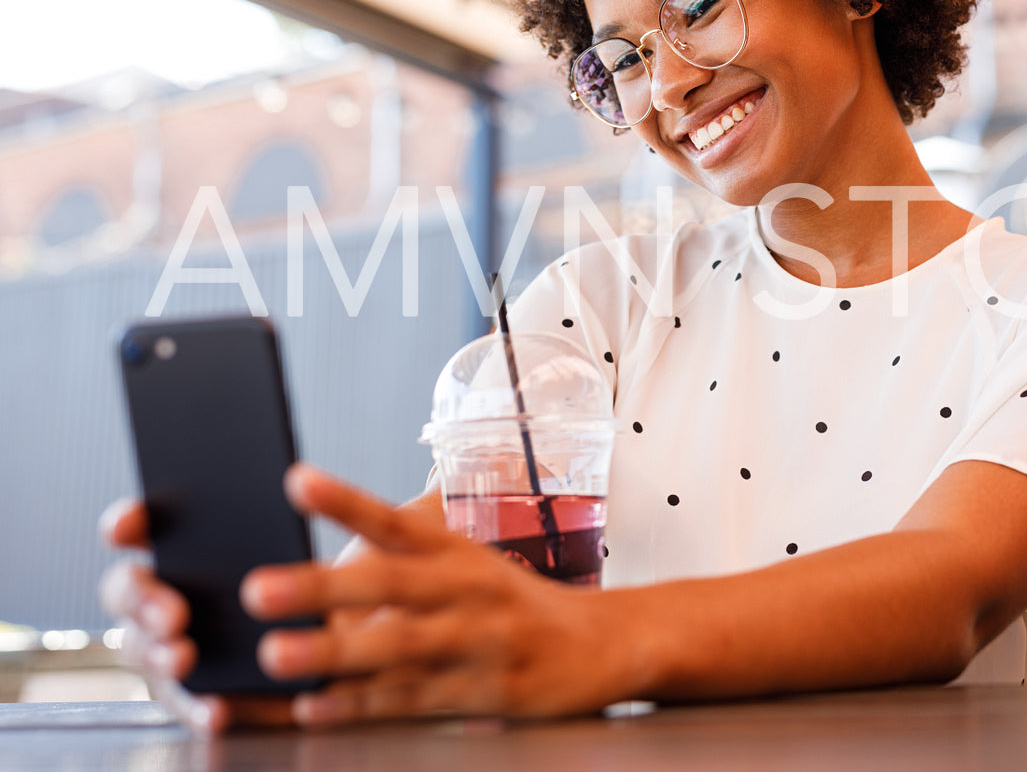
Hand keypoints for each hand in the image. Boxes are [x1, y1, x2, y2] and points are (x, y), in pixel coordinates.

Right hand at [97, 499, 295, 733]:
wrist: (342, 626)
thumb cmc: (306, 573)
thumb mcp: (296, 541)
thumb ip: (272, 515)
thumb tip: (284, 480)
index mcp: (179, 547)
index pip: (134, 527)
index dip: (125, 524)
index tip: (125, 528)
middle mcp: (163, 595)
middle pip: (128, 594)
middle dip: (141, 602)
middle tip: (172, 611)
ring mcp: (173, 642)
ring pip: (148, 650)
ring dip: (160, 655)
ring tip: (185, 656)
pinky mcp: (198, 688)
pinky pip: (189, 701)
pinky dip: (198, 707)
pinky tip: (217, 709)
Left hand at [244, 465, 632, 725]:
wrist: (603, 644)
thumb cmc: (515, 608)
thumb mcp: (470, 568)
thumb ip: (403, 570)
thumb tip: (322, 585)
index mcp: (457, 551)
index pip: (396, 521)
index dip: (346, 501)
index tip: (297, 481)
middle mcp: (468, 588)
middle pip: (392, 582)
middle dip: (322, 585)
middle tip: (261, 589)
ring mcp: (480, 640)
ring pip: (400, 645)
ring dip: (334, 650)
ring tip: (277, 654)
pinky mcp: (488, 690)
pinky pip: (415, 699)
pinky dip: (362, 704)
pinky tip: (317, 707)